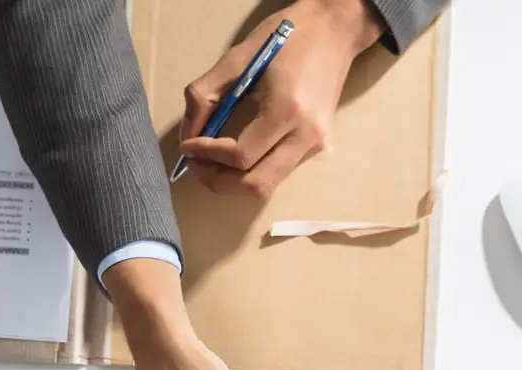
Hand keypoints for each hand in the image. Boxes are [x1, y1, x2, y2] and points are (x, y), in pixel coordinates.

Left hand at [179, 0, 384, 197]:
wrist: (334, 30)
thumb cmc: (287, 36)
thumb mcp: (238, 58)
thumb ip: (205, 95)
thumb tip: (188, 134)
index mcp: (287, 110)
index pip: (241, 155)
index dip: (207, 155)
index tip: (187, 145)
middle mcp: (306, 136)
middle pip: (256, 185)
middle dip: (218, 180)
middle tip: (195, 164)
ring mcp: (315, 145)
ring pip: (267, 186)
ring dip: (233, 182)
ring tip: (210, 163)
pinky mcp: (317, 146)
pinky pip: (278, 173)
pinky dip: (251, 172)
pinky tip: (234, 155)